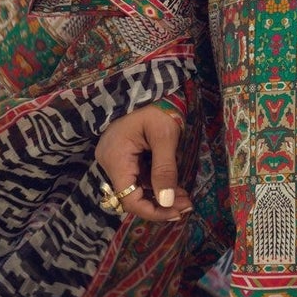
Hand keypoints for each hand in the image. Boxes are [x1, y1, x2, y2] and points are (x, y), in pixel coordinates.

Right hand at [95, 104, 192, 224]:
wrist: (151, 84)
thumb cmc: (158, 105)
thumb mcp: (165, 136)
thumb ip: (165, 170)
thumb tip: (167, 202)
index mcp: (115, 157)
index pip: (128, 199)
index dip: (152, 211)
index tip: (176, 212)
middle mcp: (109, 162)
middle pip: (132, 196)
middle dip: (160, 205)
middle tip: (186, 206)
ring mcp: (115, 159)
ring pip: (136, 189)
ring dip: (160, 196)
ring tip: (184, 199)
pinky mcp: (124, 157)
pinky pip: (138, 178)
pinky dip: (155, 185)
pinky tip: (174, 188)